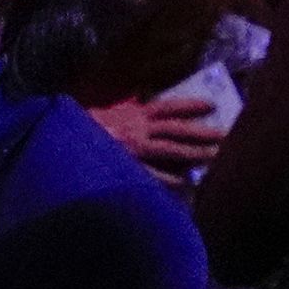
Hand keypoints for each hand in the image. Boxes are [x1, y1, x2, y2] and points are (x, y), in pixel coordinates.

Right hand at [88, 94, 223, 186]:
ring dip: (195, 154)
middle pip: (177, 130)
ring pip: (171, 151)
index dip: (190, 105)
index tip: (210, 105)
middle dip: (203, 132)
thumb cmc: (82, 125)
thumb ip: (123, 109)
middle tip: (226, 135)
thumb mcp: (105, 112)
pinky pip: (152, 175)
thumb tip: (137, 102)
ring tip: (216, 157)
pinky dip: (169, 180)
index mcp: (133, 114)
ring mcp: (134, 149)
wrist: (62, 139)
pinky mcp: (127, 167)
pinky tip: (185, 185)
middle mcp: (138, 130)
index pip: (167, 107)